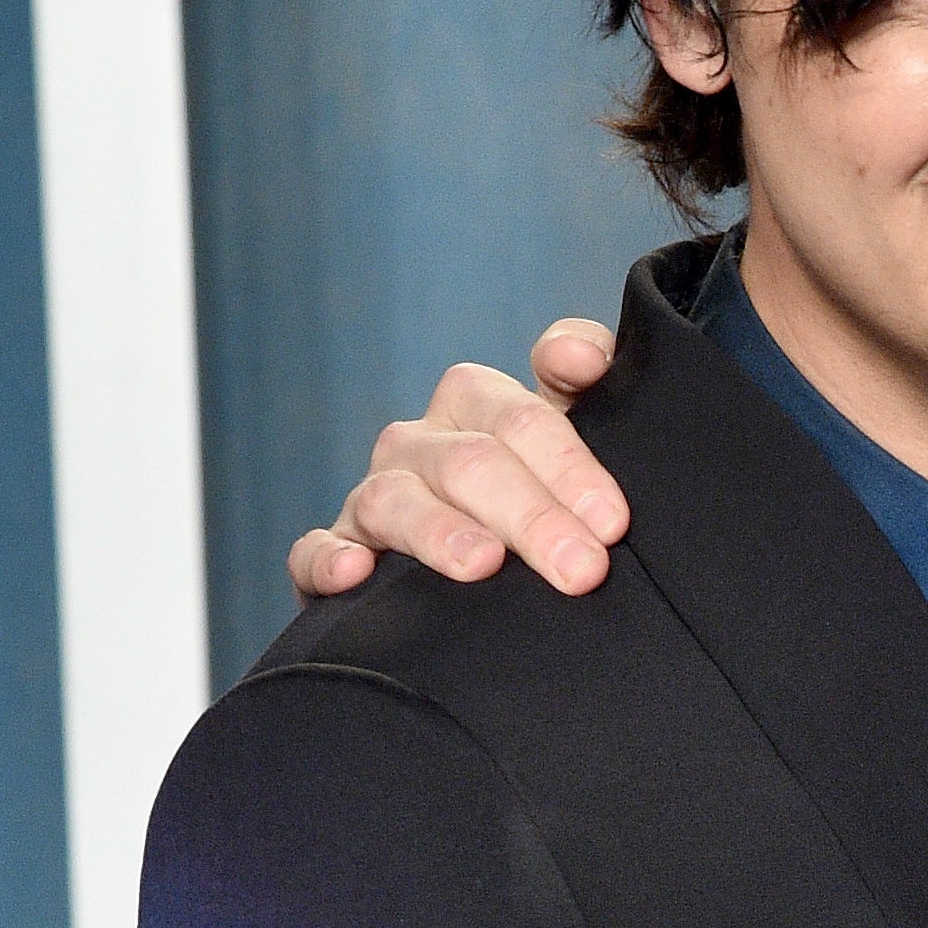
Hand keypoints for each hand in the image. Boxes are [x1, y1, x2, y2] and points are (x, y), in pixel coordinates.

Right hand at [289, 319, 627, 600]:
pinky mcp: (339, 551)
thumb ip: (587, 382)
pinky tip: (355, 572)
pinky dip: (327, 558)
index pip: (521, 415)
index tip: (612, 520)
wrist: (503, 565)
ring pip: (395, 500)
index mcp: (479, 403)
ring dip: (440, 532)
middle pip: (471, 463)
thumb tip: (581, 356)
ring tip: (484, 565)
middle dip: (532, 517)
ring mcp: (376, 495)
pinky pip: (315, 549)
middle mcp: (421, 442)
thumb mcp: (588, 433)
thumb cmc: (552, 491)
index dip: (568, 464)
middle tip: (583, 569)